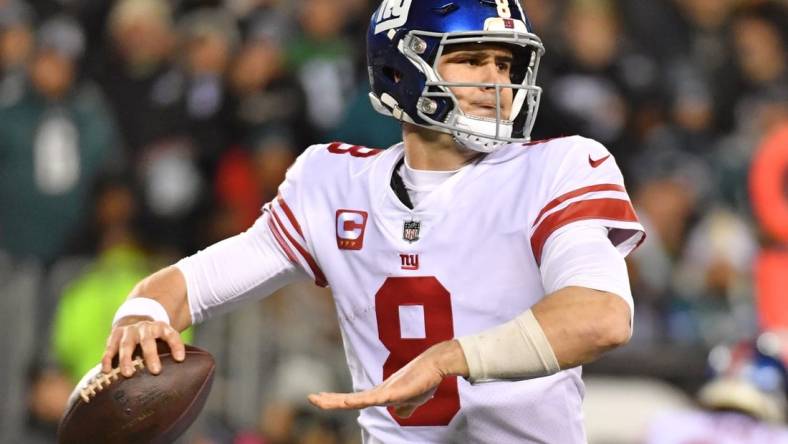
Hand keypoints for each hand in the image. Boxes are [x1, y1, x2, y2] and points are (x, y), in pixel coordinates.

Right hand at [101, 316, 184, 376]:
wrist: (134, 321)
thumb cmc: (154, 338)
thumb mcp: (164, 339)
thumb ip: (171, 353)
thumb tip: (183, 378)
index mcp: (161, 328)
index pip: (172, 335)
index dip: (176, 345)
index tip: (180, 359)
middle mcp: (145, 327)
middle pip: (148, 340)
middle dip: (151, 355)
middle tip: (155, 371)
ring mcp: (128, 331)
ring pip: (127, 344)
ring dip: (127, 359)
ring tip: (128, 374)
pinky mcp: (114, 335)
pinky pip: (110, 348)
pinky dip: (107, 359)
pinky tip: (106, 371)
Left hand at [308, 340, 468, 417]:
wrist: (435, 365)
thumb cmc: (424, 380)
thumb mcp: (412, 400)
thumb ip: (405, 407)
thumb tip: (399, 413)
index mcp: (380, 395)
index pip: (353, 400)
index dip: (335, 400)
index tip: (318, 397)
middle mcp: (378, 392)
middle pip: (349, 398)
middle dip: (329, 400)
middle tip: (310, 398)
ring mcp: (384, 391)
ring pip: (356, 399)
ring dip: (337, 401)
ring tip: (319, 400)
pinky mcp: (393, 392)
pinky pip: (373, 399)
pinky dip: (359, 402)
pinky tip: (348, 403)